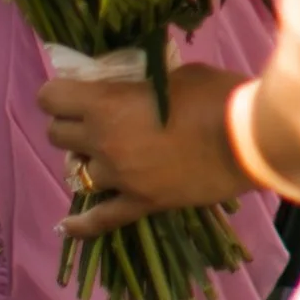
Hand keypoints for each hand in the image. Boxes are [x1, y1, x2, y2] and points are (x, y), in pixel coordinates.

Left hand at [43, 60, 246, 237]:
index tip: (72, 91)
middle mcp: (102, 141)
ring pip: (76, 173)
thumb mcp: (174, 74)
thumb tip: (132, 89)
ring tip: (103, 154)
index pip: (51, 98)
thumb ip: (141, 83)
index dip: (58, 93)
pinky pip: (101, 220)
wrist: (248, 138)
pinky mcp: (141, 203)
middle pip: (57, 136)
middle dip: (71, 125)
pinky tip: (67, 225)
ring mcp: (119, 177)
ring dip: (86, 161)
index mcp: (106, 103)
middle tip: (93, 120)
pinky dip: (81, 225)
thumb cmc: (215, 95)